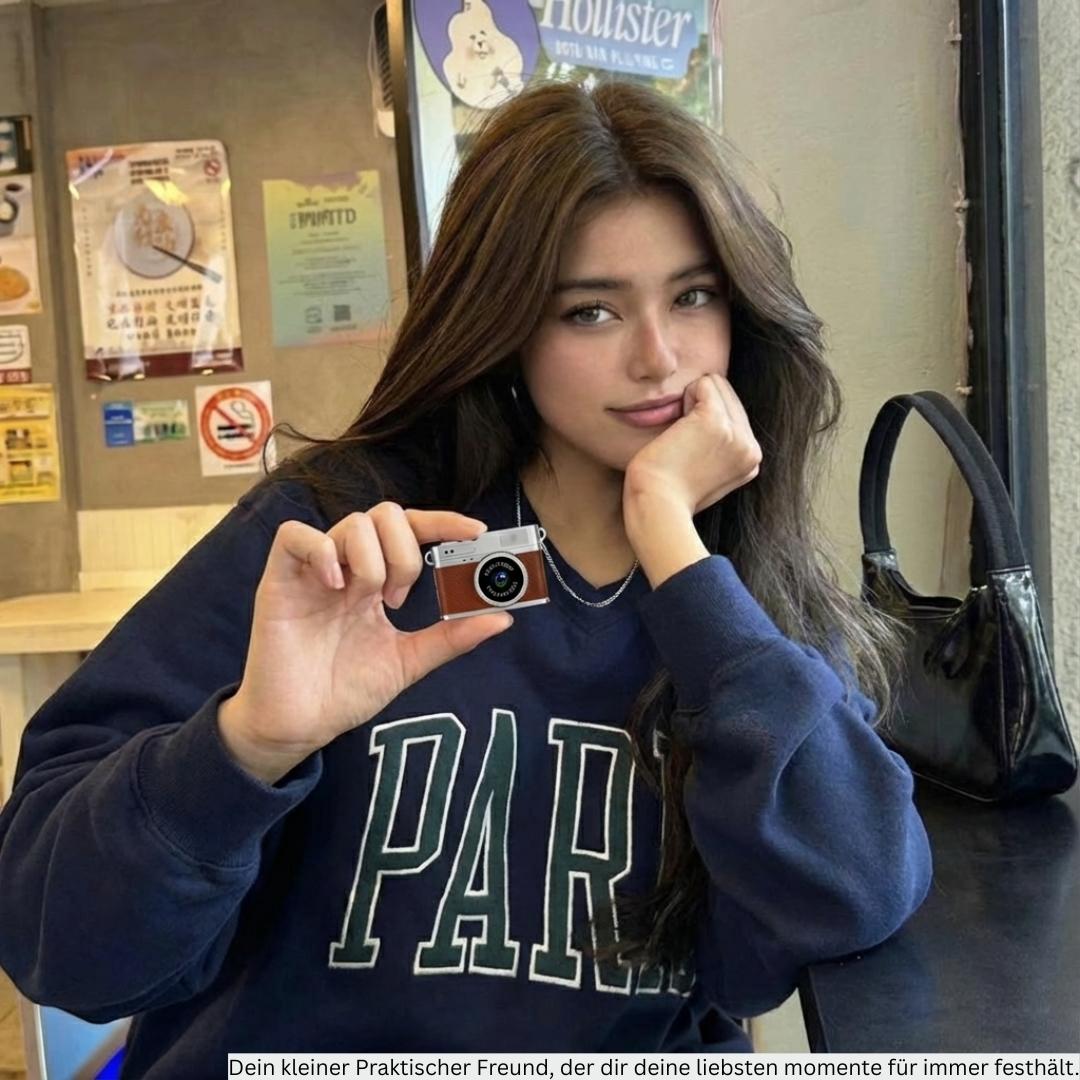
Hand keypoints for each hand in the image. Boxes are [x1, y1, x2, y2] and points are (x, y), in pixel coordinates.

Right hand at [218, 506, 512, 783]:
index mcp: (376, 580)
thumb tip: (503, 618)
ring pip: (351, 522)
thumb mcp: (408, 661)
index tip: (477, 531)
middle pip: (384, 515)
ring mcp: (313, 571)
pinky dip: (321, 550)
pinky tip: (335, 586)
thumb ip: (451, 638)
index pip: (412, 530)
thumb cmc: (346, 690)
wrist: (300, 725)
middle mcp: (346, 567)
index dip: (444, 522)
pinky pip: (294, 535)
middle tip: (400, 597)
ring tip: (368, 599)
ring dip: (372, 559)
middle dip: (405, 551)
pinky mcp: (278, 581)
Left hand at [623, 373, 761, 517]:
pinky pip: (703, 383)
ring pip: (716, 384)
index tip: (688, 450)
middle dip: (699, 407)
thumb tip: (705, 420)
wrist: (657, 508)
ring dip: (691, 402)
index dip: (703, 420)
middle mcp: (751, 447)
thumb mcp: (704, 473)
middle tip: (682, 444)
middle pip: (727, 393)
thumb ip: (717, 448)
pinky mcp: (716, 421)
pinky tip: (677, 429)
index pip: (733, 411)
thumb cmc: (667, 495)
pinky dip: (684, 397)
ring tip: (681, 438)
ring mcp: (737, 434)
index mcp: (750, 460)